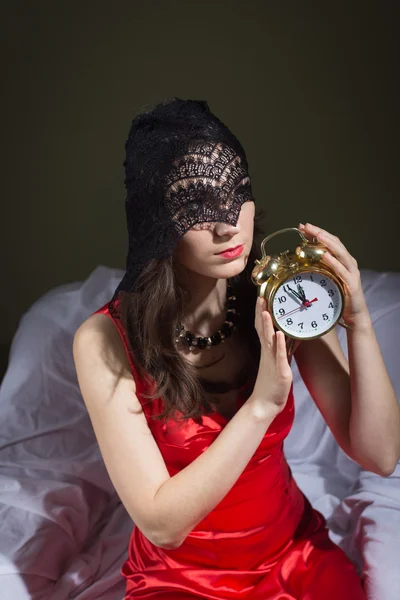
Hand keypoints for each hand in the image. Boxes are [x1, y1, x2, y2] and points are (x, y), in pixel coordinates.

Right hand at [249, 296, 292, 417]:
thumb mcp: (278, 362)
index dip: (261, 312)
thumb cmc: (271, 384)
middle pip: (262, 330)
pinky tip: (278, 334)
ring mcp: (272, 362)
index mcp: (267, 350)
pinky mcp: (280, 372)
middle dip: (261, 313)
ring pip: (269, 340)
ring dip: (267, 326)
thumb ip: (281, 348)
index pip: (262, 327)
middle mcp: (267, 353)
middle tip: (260, 297)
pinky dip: (279, 345)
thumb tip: (287, 335)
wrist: (264, 404)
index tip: (260, 297)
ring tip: (266, 311)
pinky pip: (280, 356)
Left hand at [298, 222, 369, 325]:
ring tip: (316, 235)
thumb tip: (301, 258)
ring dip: (327, 242)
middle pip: (334, 242)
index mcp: (342, 260)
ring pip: (340, 252)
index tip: (303, 227)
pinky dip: (333, 262)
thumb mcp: (326, 278)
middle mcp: (348, 262)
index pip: (329, 241)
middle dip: (319, 233)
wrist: (354, 315)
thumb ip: (318, 267)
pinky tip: (324, 255)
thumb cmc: (338, 296)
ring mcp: (351, 272)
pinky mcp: (351, 283)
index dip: (317, 233)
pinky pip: (341, 270)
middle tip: (306, 226)